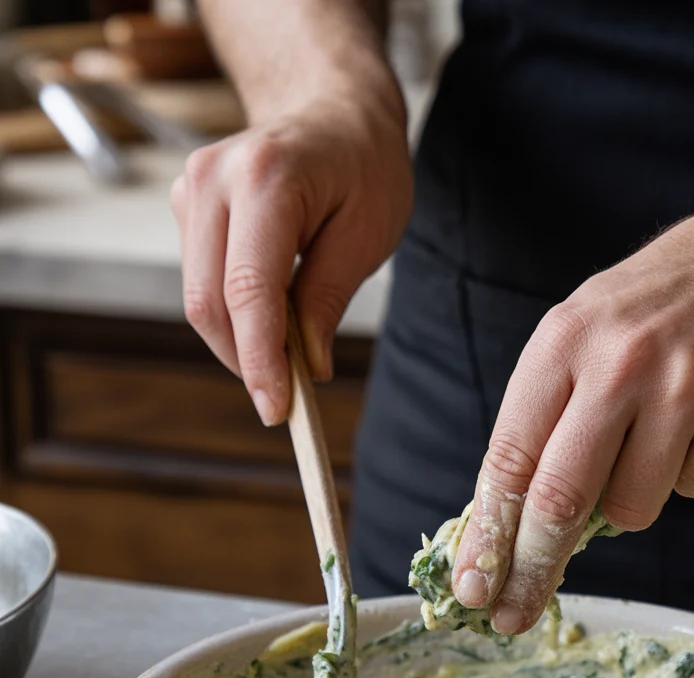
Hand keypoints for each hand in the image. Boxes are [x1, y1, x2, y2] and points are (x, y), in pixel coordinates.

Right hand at [170, 91, 412, 424]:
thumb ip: (328, 299)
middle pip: (209, 302)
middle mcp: (214, 179)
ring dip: (239, 341)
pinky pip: (200, 282)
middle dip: (246, 360)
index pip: (248, 290)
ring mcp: (191, 189)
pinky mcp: (186, 205)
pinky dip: (233, 315)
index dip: (259, 360)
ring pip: (198, 298)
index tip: (276, 410)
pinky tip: (269, 313)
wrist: (332, 112)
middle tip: (287, 398)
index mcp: (267, 179)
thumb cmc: (362, 168)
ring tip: (288, 351)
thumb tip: (306, 368)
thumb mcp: (367, 234)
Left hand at [451, 205, 693, 634]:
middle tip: (511, 615)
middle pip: (560, 500)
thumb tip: (503, 531)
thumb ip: (540, 424)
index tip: (471, 588)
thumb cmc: (645, 315)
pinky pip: (692, 491)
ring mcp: (686, 391)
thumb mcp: (574, 339)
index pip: (510, 460)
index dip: (487, 536)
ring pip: (630, 509)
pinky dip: (685, 474)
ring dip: (626, 499)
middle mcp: (621, 365)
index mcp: (562, 344)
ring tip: (648, 436)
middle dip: (530, 570)